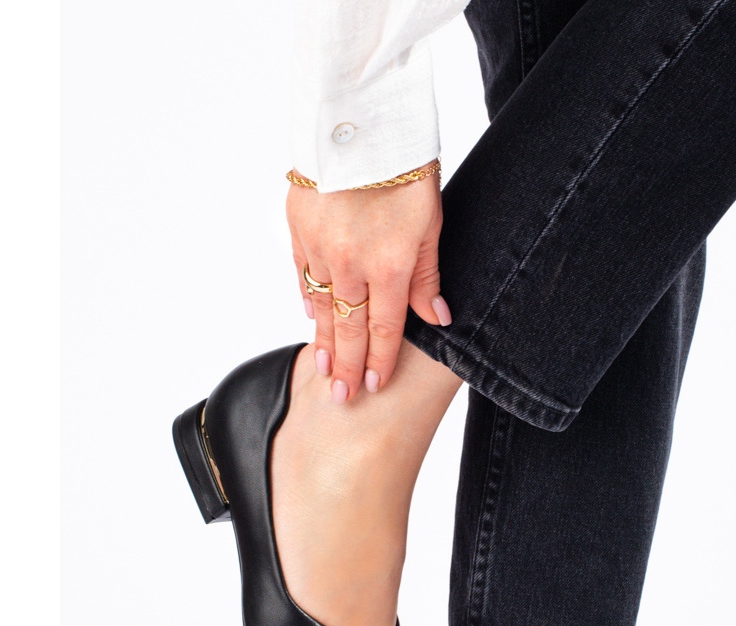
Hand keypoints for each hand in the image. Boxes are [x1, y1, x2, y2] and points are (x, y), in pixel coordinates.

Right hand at [286, 169, 451, 400]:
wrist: (361, 119)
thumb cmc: (404, 168)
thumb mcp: (429, 224)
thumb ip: (428, 277)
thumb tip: (437, 319)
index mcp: (388, 267)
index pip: (384, 329)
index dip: (380, 361)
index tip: (375, 385)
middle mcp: (351, 265)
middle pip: (349, 328)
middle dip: (349, 367)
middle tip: (343, 396)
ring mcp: (320, 248)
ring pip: (322, 306)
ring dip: (325, 341)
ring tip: (325, 370)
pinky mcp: (299, 226)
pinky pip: (302, 273)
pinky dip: (307, 298)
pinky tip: (311, 318)